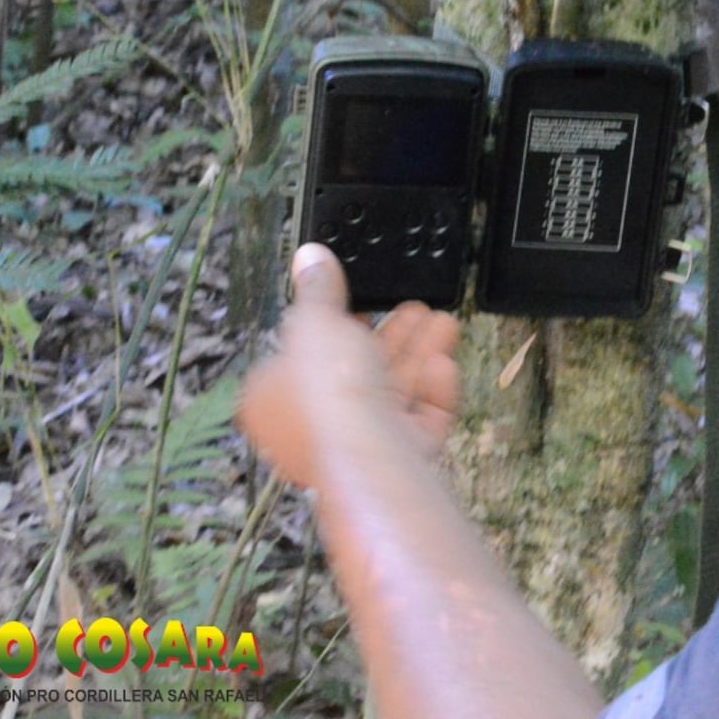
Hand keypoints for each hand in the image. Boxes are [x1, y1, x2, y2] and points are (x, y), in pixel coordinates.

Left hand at [237, 244, 461, 488]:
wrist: (369, 451)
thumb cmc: (327, 392)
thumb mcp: (314, 322)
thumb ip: (317, 291)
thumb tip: (309, 258)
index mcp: (275, 400)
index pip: (306, 359)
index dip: (335, 329)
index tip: (364, 305)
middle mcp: (315, 429)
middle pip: (358, 374)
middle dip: (393, 336)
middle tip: (415, 308)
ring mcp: (361, 448)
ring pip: (395, 394)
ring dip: (419, 355)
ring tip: (443, 323)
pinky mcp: (401, 460)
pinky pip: (421, 421)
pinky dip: (433, 392)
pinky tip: (443, 364)